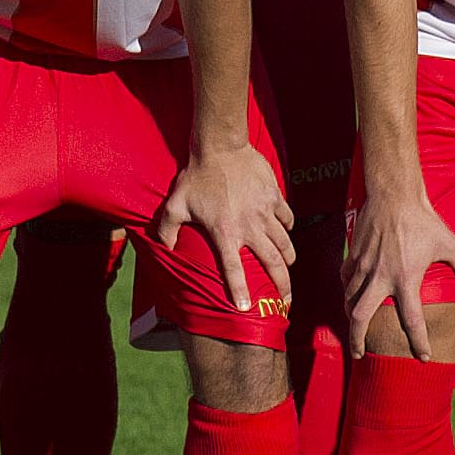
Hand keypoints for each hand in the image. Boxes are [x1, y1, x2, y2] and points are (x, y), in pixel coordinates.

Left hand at [153, 142, 294, 316]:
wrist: (220, 146)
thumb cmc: (196, 176)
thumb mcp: (175, 204)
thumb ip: (168, 228)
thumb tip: (166, 246)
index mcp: (225, 233)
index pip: (234, 270)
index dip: (241, 291)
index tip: (247, 308)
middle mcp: (250, 227)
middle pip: (273, 263)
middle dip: (282, 285)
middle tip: (285, 301)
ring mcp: (265, 212)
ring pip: (285, 243)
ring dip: (288, 260)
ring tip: (288, 270)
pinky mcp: (275, 197)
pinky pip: (288, 218)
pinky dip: (288, 228)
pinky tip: (286, 231)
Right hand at [343, 181, 454, 356]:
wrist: (394, 196)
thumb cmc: (423, 221)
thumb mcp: (451, 244)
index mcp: (405, 280)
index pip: (412, 321)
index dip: (419, 343)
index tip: (423, 357)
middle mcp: (380, 278)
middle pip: (360, 318)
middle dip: (357, 340)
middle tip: (359, 354)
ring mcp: (363, 267)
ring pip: (349, 300)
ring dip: (351, 318)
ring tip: (355, 328)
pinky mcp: (354, 255)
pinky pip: (346, 280)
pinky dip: (347, 292)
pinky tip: (350, 296)